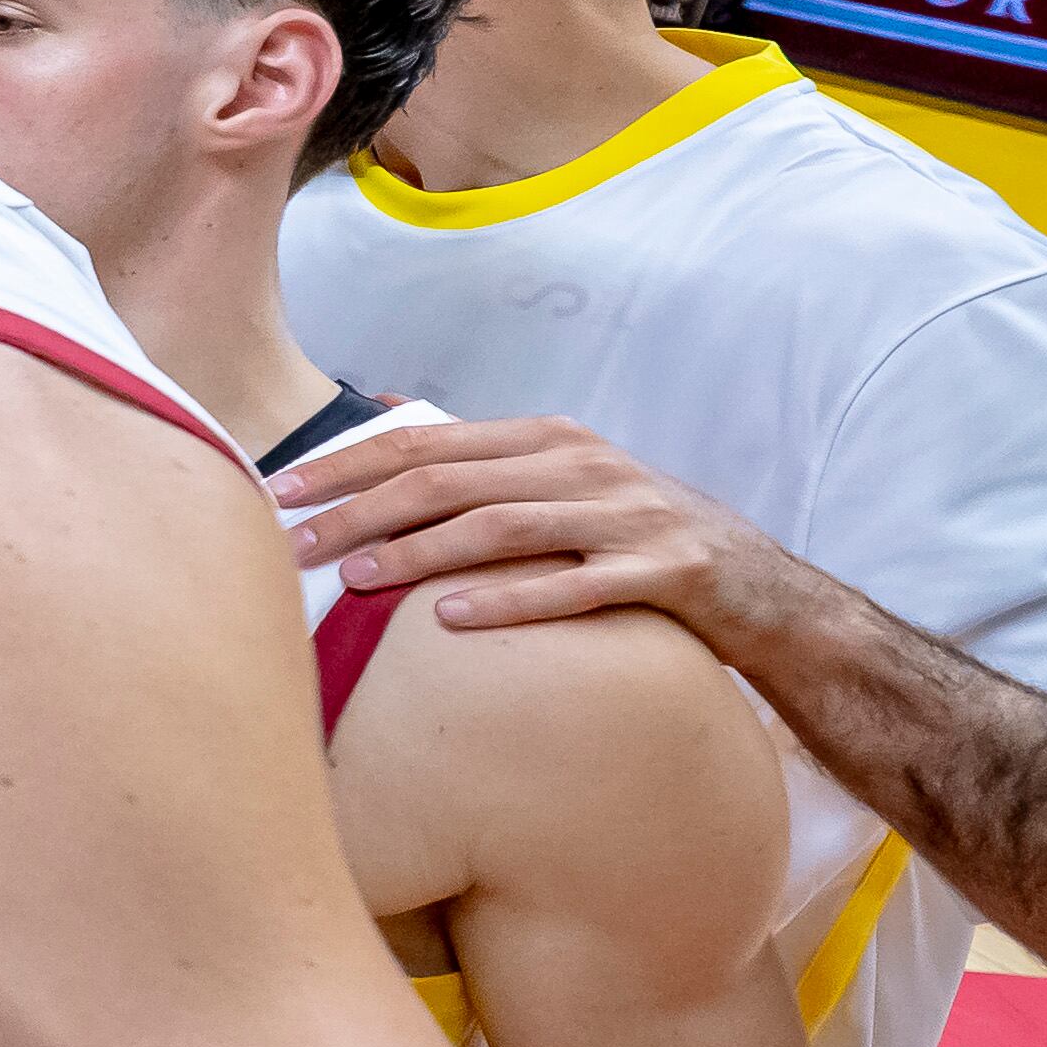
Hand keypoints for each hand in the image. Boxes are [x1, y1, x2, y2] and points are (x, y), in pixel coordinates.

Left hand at [279, 411, 824, 645]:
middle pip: (449, 481)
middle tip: (293, 546)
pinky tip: (450, 619)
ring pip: (500, 528)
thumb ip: (486, 464)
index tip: (280, 490)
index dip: (348, 463)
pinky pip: (573, 587)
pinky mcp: (663, 572)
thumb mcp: (565, 485)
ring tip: (354, 580)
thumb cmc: (638, 539)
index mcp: (548, 440)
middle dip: (361, 510)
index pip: (426, 442)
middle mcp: (583, 466)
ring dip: (419, 553)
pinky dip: (508, 602)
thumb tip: (390, 427)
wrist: (765, 591)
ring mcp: (626, 516)